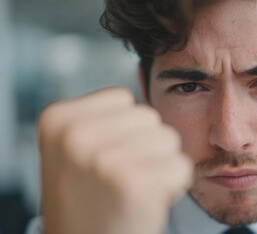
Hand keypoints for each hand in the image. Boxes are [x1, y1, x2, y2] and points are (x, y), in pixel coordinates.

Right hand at [38, 87, 192, 233]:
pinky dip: (173, 186)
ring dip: (159, 166)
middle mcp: (76, 134)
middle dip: (145, 149)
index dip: (126, 131)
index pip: (124, 99)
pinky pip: (181, 166)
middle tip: (121, 180)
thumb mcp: (75, 149)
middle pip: (149, 117)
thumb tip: (142, 70)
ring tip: (132, 190)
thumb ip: (100, 114)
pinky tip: (146, 203)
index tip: (106, 161)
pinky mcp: (137, 183)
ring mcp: (105, 158)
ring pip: (169, 139)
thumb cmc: (88, 199)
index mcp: (58, 118)